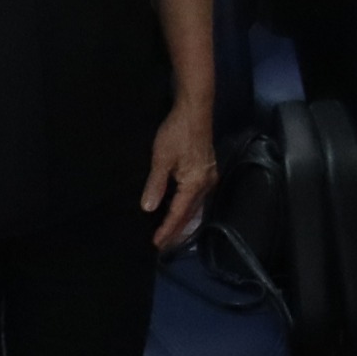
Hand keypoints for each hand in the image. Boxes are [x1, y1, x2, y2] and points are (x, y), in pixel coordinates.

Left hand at [140, 99, 216, 249]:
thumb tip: (148, 209)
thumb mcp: (161, 159)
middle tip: (163, 245)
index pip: (179, 213)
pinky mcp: (207, 171)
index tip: (156, 244)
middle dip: (177, 230)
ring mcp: (209, 177)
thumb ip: (156, 185)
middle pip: (191, 214)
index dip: (167, 229)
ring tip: (171, 233)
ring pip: (195, 207)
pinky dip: (187, 208)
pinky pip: (197, 198)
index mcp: (195, 184)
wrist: (194, 110)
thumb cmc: (177, 133)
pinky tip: (180, 210)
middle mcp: (206, 185)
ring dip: (183, 221)